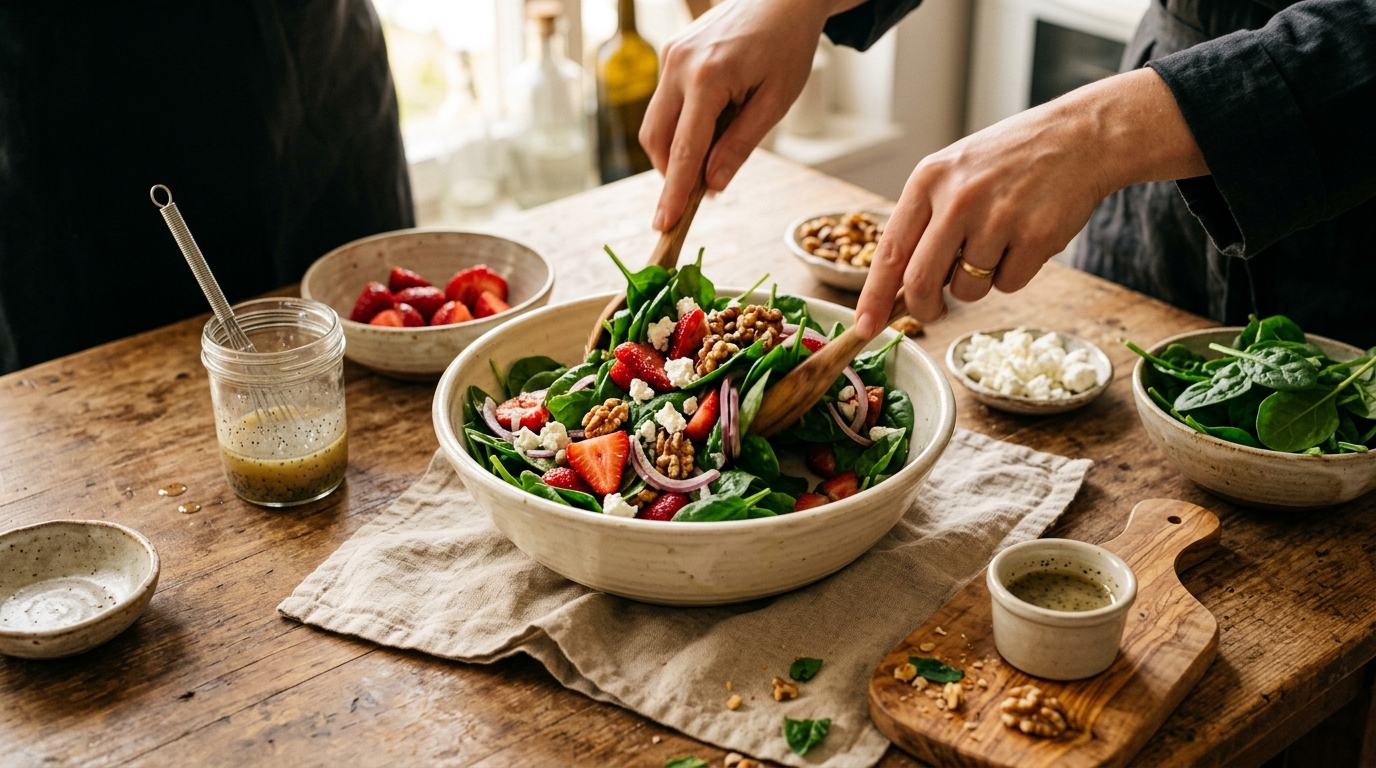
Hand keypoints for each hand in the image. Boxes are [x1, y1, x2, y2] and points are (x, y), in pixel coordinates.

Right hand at [641, 0, 860, 231]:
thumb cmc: (787, 47)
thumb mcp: (775, 102)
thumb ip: (739, 145)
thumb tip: (711, 185)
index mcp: (708, 78)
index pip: (684, 150)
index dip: (674, 192)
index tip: (664, 224)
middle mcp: (679, 65)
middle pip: (657, 139)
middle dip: (673, 172)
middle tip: (702, 189)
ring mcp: (670, 56)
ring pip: (656, 123)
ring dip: (678, 148)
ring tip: (719, 142)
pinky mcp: (671, 52)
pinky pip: (665, 102)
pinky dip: (682, 124)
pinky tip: (714, 118)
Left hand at [854, 67, 1208, 336]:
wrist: (1079, 137)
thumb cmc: (1008, 161)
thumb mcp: (954, 174)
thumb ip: (924, 221)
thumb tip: (900, 286)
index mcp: (928, 180)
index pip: (890, 251)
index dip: (874, 296)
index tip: (864, 327)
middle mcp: (958, 199)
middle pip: (922, 282)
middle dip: (924, 308)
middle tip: (933, 310)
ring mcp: (999, 218)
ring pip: (967, 288)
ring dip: (977, 283)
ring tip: (997, 242)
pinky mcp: (1037, 237)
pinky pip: (1008, 285)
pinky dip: (1013, 273)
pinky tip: (1026, 238)